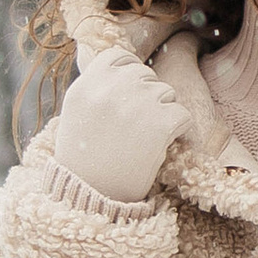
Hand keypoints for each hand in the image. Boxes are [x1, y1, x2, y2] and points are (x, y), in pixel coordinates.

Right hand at [45, 51, 186, 203]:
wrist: (92, 200)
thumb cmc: (84, 162)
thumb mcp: (76, 116)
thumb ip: (96, 89)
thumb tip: (124, 67)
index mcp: (85, 86)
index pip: (118, 57)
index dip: (130, 72)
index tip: (133, 91)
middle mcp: (109, 90)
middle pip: (145, 75)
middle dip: (148, 96)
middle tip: (139, 125)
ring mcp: (135, 104)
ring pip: (166, 93)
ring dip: (163, 113)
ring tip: (145, 139)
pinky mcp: (159, 123)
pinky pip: (181, 114)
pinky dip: (178, 129)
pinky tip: (163, 145)